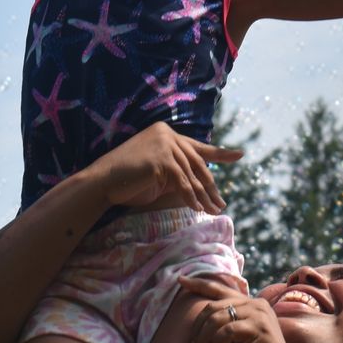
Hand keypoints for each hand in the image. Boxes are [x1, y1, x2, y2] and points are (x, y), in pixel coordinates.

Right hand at [86, 123, 240, 212]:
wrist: (103, 182)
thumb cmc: (128, 180)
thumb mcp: (158, 173)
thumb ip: (177, 171)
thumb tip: (200, 184)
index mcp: (166, 133)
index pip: (197, 146)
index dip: (220, 153)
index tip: (239, 155)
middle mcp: (168, 134)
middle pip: (198, 163)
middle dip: (211, 186)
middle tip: (222, 203)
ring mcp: (165, 145)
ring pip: (192, 175)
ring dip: (204, 196)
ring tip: (214, 210)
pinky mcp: (162, 160)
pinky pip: (183, 183)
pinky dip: (192, 198)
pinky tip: (198, 209)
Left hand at [176, 275, 301, 342]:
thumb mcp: (242, 338)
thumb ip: (229, 325)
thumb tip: (204, 322)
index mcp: (251, 303)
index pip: (220, 288)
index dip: (198, 284)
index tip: (180, 280)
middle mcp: (256, 304)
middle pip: (213, 306)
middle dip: (198, 327)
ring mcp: (258, 314)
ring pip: (217, 318)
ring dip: (203, 339)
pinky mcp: (258, 327)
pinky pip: (227, 331)